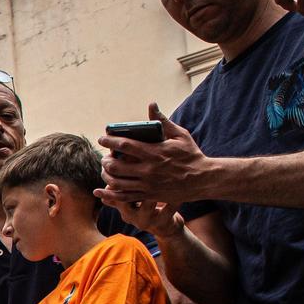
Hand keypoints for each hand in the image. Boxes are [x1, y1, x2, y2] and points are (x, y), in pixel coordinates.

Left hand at [96, 104, 214, 206]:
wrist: (203, 179)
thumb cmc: (191, 155)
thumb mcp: (180, 135)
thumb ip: (163, 122)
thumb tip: (151, 105)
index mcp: (155, 152)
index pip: (125, 145)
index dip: (110, 141)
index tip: (102, 138)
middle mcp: (148, 170)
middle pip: (116, 166)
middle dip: (105, 160)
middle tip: (105, 156)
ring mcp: (147, 184)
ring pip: (116, 182)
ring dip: (105, 175)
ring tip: (105, 169)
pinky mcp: (148, 195)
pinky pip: (123, 197)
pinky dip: (109, 195)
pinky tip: (100, 191)